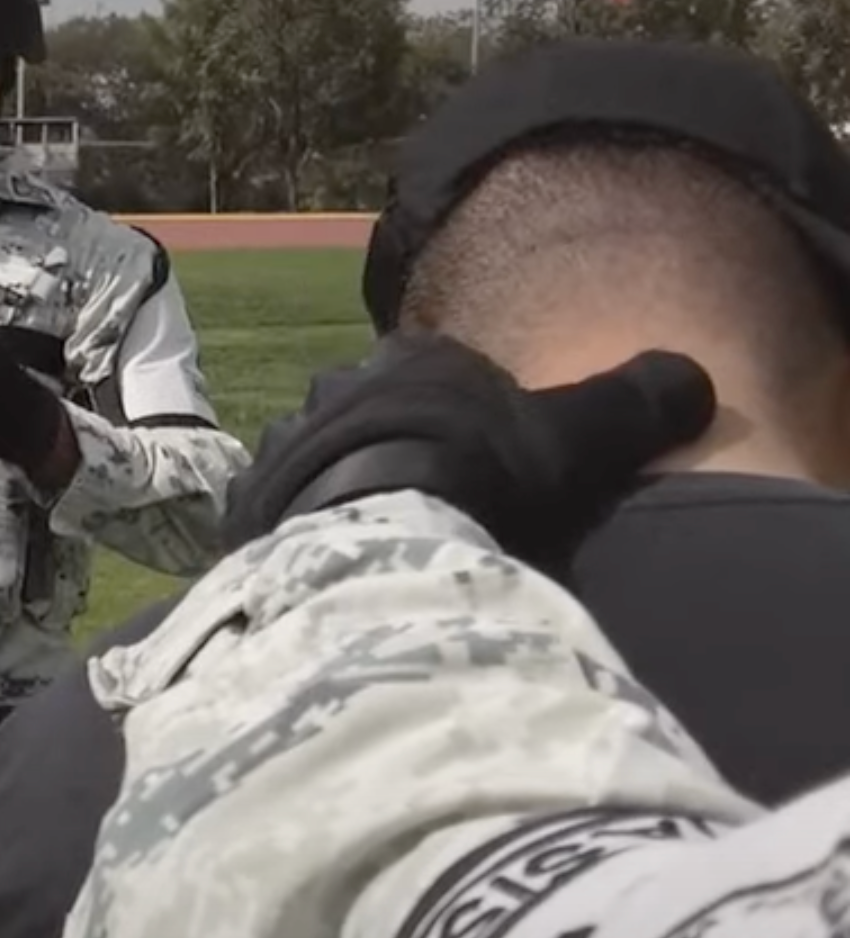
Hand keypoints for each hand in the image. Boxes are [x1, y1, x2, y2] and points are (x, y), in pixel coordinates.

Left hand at [219, 334, 715, 569]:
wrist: (378, 539)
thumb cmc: (486, 479)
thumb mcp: (584, 436)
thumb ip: (639, 402)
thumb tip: (694, 379)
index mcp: (413, 357)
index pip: (448, 376)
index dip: (478, 425)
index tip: (498, 475)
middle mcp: (335, 386)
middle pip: (380, 420)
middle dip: (407, 458)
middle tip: (442, 520)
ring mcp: (282, 444)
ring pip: (324, 467)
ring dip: (350, 500)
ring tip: (388, 557)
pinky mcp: (244, 506)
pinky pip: (279, 519)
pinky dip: (304, 543)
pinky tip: (335, 580)